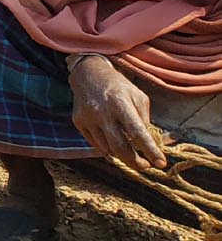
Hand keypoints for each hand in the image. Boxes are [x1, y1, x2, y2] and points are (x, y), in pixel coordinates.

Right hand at [69, 55, 165, 169]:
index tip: (162, 163)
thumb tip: (151, 145)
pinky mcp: (78, 122)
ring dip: (122, 155)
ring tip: (130, 151)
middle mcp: (102, 112)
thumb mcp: (138, 97)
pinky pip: (96, 144)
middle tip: (145, 166)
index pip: (138, 133)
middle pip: (120, 147)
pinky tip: (115, 144)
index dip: (151, 150)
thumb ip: (144, 120)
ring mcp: (88, 118)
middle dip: (135, 162)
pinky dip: (108, 149)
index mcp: (121, 103)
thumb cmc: (119, 86)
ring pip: (107, 149)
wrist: (88, 74)